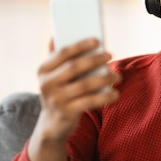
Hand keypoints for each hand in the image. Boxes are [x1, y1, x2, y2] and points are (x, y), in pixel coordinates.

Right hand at [28, 38, 120, 160]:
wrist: (52, 124)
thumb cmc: (58, 93)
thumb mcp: (53, 77)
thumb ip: (56, 59)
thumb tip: (55, 35)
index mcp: (43, 70)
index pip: (63, 53)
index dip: (80, 45)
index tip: (97, 40)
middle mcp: (47, 84)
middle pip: (75, 67)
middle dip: (95, 59)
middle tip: (110, 55)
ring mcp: (57, 99)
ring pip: (85, 85)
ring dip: (104, 78)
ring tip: (117, 76)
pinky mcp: (67, 112)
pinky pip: (90, 102)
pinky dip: (105, 97)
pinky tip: (115, 94)